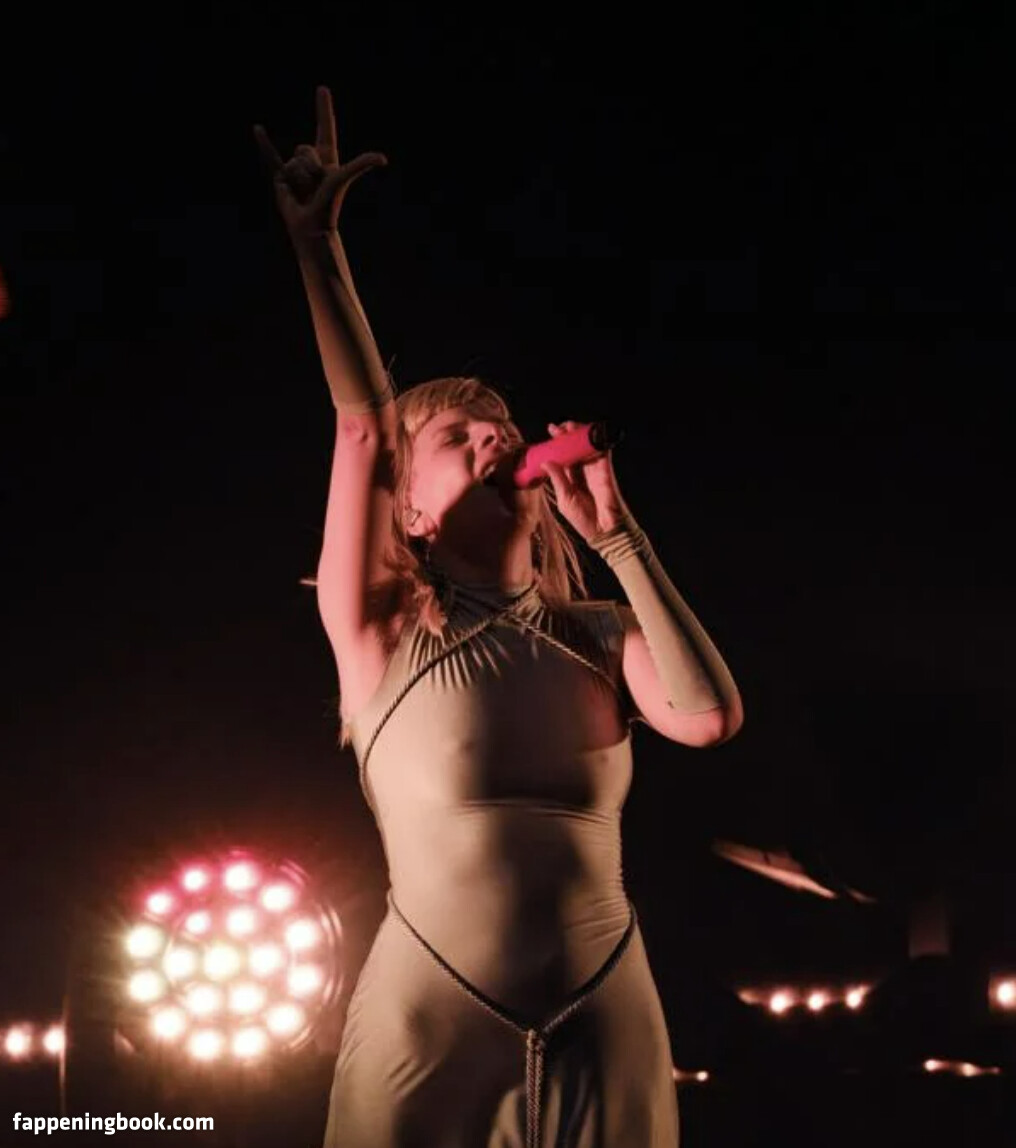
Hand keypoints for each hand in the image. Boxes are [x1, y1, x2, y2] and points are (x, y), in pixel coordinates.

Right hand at [254, 86, 385, 238]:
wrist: (310, 226)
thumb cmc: (328, 205)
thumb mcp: (342, 177)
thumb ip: (360, 165)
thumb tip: (383, 159)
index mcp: (329, 158)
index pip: (326, 127)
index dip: (323, 109)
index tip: (321, 89)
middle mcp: (313, 161)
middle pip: (305, 149)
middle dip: (309, 167)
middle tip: (314, 186)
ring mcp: (296, 168)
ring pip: (292, 161)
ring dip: (297, 178)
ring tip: (303, 193)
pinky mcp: (282, 177)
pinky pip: (271, 157)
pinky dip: (264, 143)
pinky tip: (258, 128)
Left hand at [539, 420, 627, 541]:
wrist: (604, 530)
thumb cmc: (584, 520)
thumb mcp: (565, 499)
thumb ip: (557, 480)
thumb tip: (546, 462)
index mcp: (570, 479)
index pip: (562, 457)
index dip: (557, 445)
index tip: (550, 432)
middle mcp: (582, 472)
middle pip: (574, 448)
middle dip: (566, 436)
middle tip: (558, 428)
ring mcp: (594, 470)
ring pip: (587, 447)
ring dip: (579, 435)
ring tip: (570, 427)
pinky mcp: (606, 470)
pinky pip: (602, 452)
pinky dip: (596, 441)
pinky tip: (588, 432)